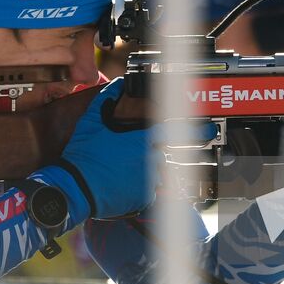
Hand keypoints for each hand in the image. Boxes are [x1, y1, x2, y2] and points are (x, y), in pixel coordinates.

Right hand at [38, 79, 210, 221]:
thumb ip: (106, 100)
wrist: (76, 189)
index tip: (208, 128)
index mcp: (143, 140)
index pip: (175, 131)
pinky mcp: (145, 199)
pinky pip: (154, 192)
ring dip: (156, 172)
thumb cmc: (84, 155)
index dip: (194, 129)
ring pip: (163, 174)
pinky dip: (146, 189)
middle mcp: (152, 160)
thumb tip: (117, 84)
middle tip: (159, 154)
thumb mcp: (91, 122)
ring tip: (135, 173)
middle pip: (168, 154)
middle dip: (167, 153)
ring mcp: (150, 181)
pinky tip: (129, 185)